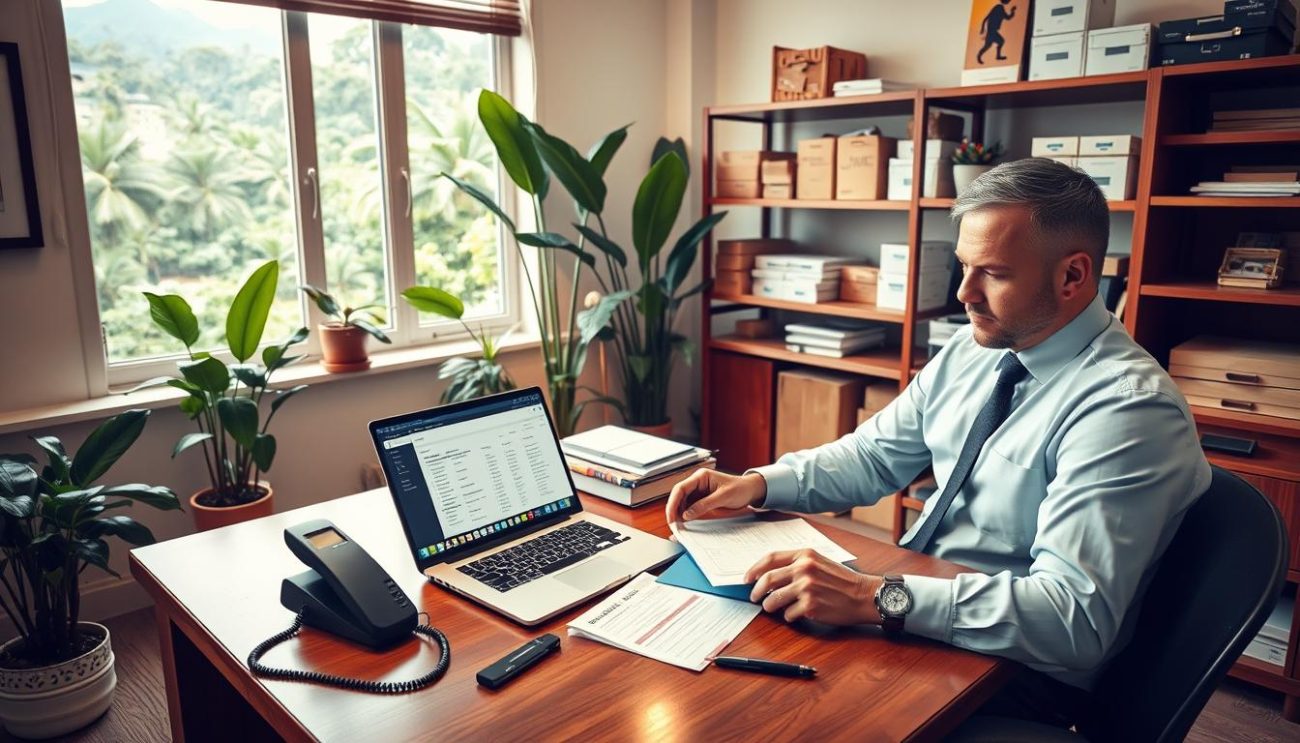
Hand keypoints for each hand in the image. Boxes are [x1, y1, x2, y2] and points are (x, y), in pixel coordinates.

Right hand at [664, 469, 765, 523]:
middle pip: (679, 496)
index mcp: (701, 477)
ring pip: (682, 502)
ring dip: (679, 513)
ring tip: (678, 526)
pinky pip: (690, 507)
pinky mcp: (702, 499)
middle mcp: (697, 483)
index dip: (673, 503)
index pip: (680, 488)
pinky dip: (686, 515)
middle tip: (673, 524)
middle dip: (674, 510)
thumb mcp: (723, 497)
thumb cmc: (740, 489)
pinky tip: (685, 523)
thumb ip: (704, 505)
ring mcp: (699, 491)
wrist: (751, 491)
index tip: (671, 516)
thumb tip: (687, 514)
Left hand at [744, 549, 882, 625]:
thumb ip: (796, 565)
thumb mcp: (819, 562)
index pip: (770, 558)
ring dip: (769, 606)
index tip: (747, 578)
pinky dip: (789, 616)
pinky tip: (797, 614)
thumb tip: (769, 576)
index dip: (754, 569)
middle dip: (755, 591)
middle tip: (753, 597)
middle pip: (768, 579)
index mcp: (805, 555)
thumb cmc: (842, 581)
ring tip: (773, 607)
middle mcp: (804, 569)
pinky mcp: (810, 606)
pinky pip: (788, 614)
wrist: (864, 595)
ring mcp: (807, 587)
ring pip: (773, 599)